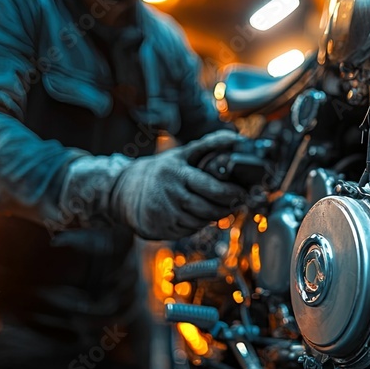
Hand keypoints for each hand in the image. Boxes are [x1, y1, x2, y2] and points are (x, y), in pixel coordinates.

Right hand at [110, 131, 247, 239]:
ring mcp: (166, 214)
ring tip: (221, 207)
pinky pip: (190, 230)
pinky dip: (199, 224)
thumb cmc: (162, 171)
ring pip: (201, 222)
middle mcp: (171, 195)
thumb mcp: (182, 154)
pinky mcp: (163, 230)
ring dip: (215, 216)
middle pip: (209, 208)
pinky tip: (201, 215)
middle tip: (238, 202)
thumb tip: (235, 138)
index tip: (243, 193)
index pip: (212, 188)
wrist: (126, 190)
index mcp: (178, 174)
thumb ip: (209, 145)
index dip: (231, 193)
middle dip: (227, 207)